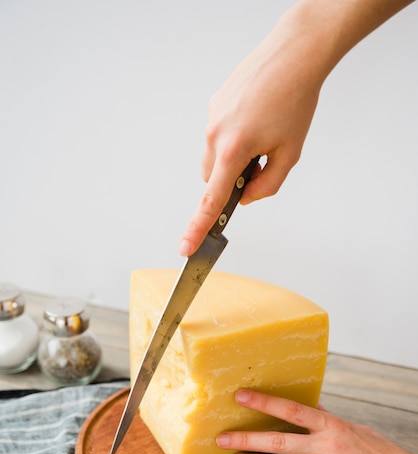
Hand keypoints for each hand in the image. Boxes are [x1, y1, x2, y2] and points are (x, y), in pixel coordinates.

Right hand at [179, 0, 412, 256]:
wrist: (293, 55)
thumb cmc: (295, 101)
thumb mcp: (289, 153)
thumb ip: (268, 185)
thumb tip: (246, 197)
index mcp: (233, 150)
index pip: (211, 200)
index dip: (198, 228)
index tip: (185, 248)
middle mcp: (214, 134)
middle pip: (212, 178)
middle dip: (230, 181)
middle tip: (260, 165)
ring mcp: (212, 117)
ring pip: (213, 156)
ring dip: (232, 158)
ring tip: (262, 135)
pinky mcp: (214, 104)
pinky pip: (217, 134)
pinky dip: (232, 137)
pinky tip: (255, 120)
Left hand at [216, 389, 417, 453]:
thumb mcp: (356, 430)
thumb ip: (329, 421)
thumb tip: (308, 408)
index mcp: (333, 425)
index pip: (292, 410)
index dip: (264, 402)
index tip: (241, 396)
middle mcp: (326, 446)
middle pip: (278, 440)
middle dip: (247, 438)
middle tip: (222, 436)